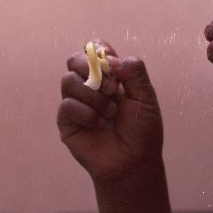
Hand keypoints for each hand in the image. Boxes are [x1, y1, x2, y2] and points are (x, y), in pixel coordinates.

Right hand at [57, 40, 163, 182]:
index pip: (94, 50)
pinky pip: (67, 105)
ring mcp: (76, 103)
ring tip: (111, 113)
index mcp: (108, 76)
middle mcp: (89, 86)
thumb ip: (134, 72)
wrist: (133, 162)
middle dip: (90, 69)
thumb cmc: (141, 131)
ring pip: (68, 80)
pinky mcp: (66, 121)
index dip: (99, 51)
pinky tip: (99, 125)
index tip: (112, 65)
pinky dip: (86, 114)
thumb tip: (111, 58)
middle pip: (73, 59)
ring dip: (93, 96)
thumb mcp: (145, 98)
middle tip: (113, 89)